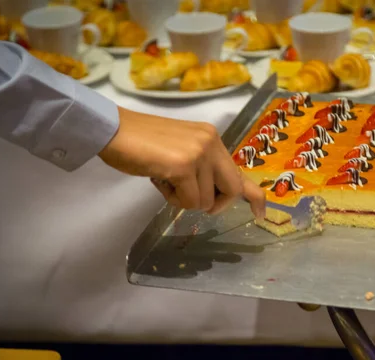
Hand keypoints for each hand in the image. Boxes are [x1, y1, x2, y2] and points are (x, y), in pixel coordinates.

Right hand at [98, 107, 265, 217]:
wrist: (113, 129)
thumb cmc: (141, 144)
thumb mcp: (182, 152)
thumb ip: (202, 169)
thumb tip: (213, 197)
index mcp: (212, 138)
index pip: (241, 172)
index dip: (255, 196)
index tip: (261, 214)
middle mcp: (211, 142)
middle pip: (233, 190)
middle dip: (215, 204)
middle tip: (189, 198)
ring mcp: (198, 153)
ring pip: (206, 200)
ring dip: (184, 200)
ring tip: (164, 180)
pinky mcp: (183, 165)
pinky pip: (189, 200)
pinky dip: (173, 200)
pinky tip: (159, 181)